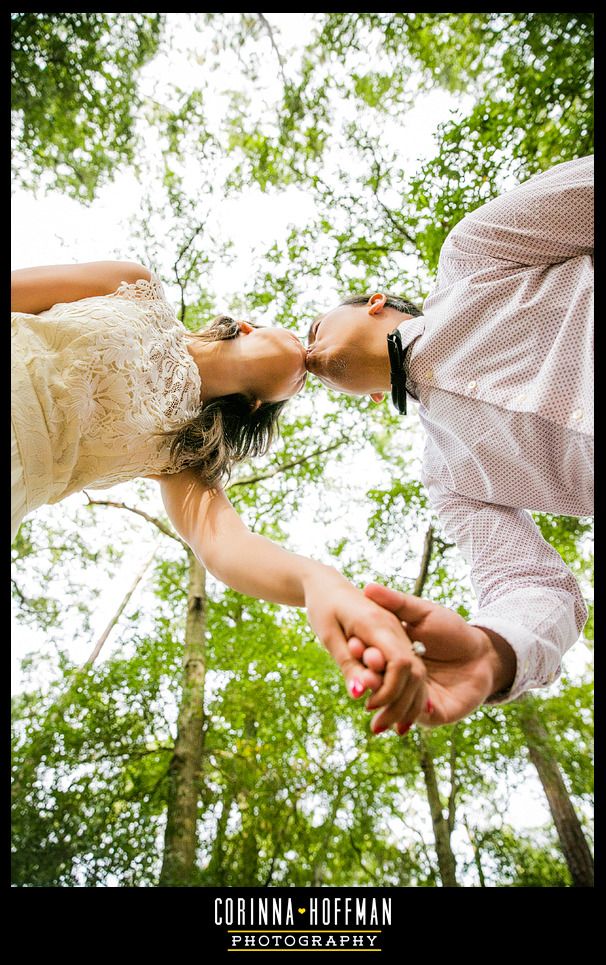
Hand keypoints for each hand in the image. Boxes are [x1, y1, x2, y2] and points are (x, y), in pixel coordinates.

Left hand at [303, 568, 428, 731]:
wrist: (327, 585)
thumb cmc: (323, 607)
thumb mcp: (328, 636)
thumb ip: (346, 664)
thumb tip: (358, 695)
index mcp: (378, 624)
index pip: (399, 663)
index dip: (389, 690)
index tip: (368, 705)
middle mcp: (395, 628)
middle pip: (412, 672)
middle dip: (399, 704)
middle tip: (377, 729)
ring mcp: (399, 633)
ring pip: (415, 672)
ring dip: (404, 702)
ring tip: (385, 728)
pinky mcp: (396, 639)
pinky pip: (407, 667)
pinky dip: (402, 691)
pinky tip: (393, 714)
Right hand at [351, 584, 515, 726]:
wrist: (484, 656)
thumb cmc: (452, 629)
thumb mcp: (423, 612)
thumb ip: (396, 602)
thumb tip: (368, 587)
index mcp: (390, 653)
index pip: (370, 654)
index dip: (360, 650)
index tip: (352, 643)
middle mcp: (396, 678)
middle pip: (377, 682)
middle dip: (369, 680)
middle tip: (363, 678)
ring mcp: (411, 697)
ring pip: (392, 704)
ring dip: (384, 703)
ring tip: (376, 702)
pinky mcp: (432, 714)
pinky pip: (416, 717)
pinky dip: (407, 715)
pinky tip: (402, 718)